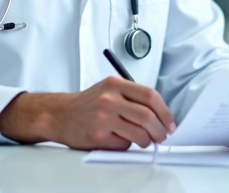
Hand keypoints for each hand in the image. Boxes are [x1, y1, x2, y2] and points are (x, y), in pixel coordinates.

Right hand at [0, 77, 175, 150]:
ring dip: (146, 141)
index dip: (165, 111)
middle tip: (162, 136)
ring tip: (144, 141)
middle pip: (147, 116)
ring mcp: (103, 117)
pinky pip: (123, 144)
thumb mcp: (109, 89)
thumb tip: (160, 113)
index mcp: (115, 84)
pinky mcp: (97, 135)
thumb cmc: (88, 104)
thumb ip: (132, 96)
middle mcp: (109, 98)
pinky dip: (127, 145)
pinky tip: (120, 140)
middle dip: (160, 130)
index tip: (170, 122)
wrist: (59, 114)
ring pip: (139, 133)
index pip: (150, 96)